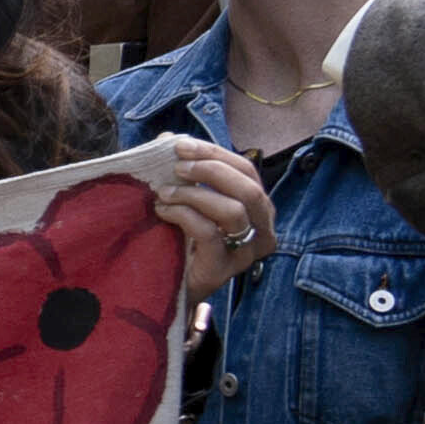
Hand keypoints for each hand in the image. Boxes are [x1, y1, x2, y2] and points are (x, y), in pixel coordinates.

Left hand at [151, 139, 272, 296]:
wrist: (167, 285)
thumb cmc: (181, 237)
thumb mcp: (186, 198)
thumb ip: (183, 169)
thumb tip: (169, 138)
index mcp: (257, 208)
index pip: (246, 170)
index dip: (215, 153)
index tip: (180, 145)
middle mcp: (261, 230)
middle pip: (248, 187)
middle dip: (210, 169)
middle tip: (177, 166)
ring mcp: (245, 253)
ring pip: (232, 210)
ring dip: (194, 194)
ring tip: (164, 192)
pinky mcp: (224, 269)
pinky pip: (209, 233)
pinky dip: (184, 215)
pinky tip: (163, 211)